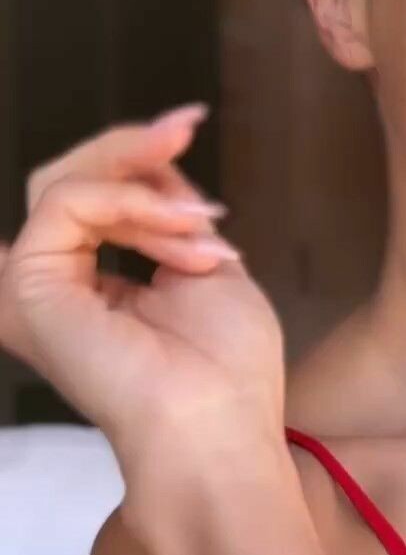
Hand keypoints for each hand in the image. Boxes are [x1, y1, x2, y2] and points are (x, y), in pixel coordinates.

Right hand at [0, 106, 286, 487]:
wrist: (218, 431)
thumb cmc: (226, 372)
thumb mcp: (205, 264)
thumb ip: (171, 215)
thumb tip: (155, 164)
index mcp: (93, 286)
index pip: (96, 195)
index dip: (141, 156)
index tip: (192, 123)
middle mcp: (56, 286)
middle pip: (69, 177)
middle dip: (133, 147)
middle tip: (186, 127)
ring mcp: (37, 286)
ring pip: (64, 180)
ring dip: (144, 181)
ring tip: (201, 219)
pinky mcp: (30, 284)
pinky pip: (69, 201)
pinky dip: (131, 201)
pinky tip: (179, 230)